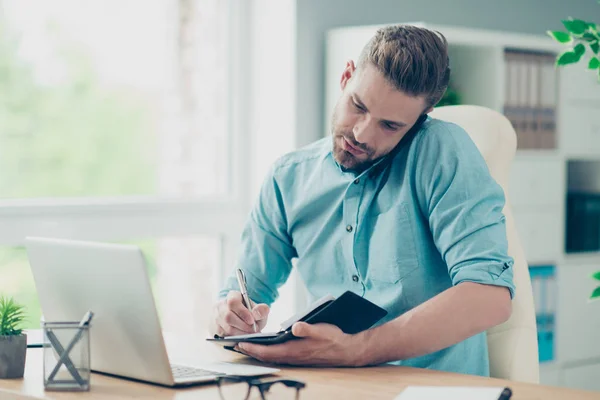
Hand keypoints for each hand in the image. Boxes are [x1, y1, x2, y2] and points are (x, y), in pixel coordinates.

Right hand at [213, 291, 269, 335]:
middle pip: (228, 317)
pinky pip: (226, 336)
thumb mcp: (259, 310)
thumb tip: (256, 313)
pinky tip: (244, 337)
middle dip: (243, 326)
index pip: (233, 302)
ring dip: (241, 333)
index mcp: (232, 296)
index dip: (242, 312)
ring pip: (227, 328)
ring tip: (251, 335)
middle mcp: (221, 306)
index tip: (252, 321)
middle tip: (254, 330)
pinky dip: (237, 338)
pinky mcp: (216, 329)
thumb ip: (262, 310)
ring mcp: (217, 318)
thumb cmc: (251, 314)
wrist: (243, 321)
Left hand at [236, 322, 363, 366]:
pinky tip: (266, 347)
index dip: (253, 348)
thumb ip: (307, 329)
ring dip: (259, 352)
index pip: (268, 351)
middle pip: (266, 356)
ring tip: (247, 345)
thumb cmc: (334, 339)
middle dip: (251, 351)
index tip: (240, 343)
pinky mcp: (299, 356)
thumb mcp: (322, 330)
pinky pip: (279, 356)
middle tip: (236, 345)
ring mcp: (295, 358)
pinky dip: (268, 352)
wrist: (347, 351)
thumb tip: (294, 327)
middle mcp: (292, 357)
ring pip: (272, 357)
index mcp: (294, 350)